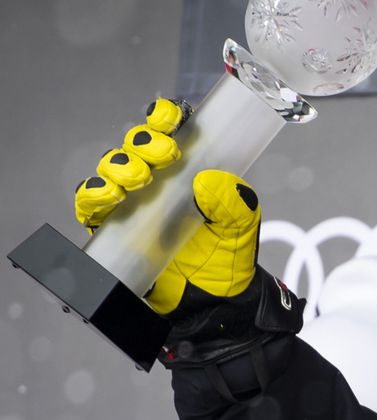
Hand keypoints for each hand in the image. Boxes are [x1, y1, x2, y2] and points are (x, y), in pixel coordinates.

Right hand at [73, 98, 260, 315]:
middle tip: (166, 156)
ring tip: (138, 179)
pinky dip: (93, 195)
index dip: (164, 117)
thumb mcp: (243, 225)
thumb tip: (206, 181)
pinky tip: (109, 197)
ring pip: (110, 169)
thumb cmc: (228, 257)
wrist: (214, 302)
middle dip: (144, 142)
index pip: (168, 131)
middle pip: (134, 144)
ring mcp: (132, 204)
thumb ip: (235, 201)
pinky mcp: (113, 229)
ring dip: (118, 166)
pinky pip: (90, 205)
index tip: (172, 118)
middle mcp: (155, 181)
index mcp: (186, 169)